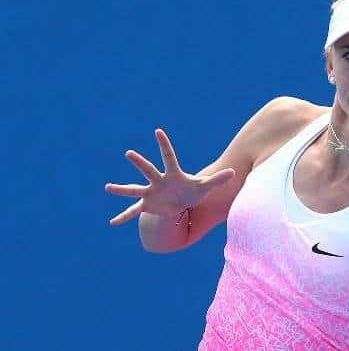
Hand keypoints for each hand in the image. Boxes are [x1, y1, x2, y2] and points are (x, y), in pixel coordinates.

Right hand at [105, 128, 234, 225]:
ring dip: (121, 189)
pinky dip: (123, 217)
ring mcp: (150, 192)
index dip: (164, 145)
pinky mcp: (147, 205)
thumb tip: (234, 173)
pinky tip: (112, 222)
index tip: (158, 131)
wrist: (182, 204)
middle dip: (139, 162)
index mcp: (173, 174)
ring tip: (108, 187)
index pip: (169, 156)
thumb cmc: (192, 191)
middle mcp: (158, 181)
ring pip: (134, 189)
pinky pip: (133, 211)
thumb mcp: (205, 187)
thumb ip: (218, 179)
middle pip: (148, 170)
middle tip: (129, 153)